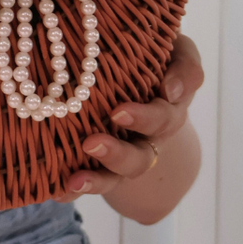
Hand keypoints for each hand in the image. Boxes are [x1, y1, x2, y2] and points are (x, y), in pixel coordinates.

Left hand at [57, 33, 204, 200]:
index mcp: (168, 110)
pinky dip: (74, 189)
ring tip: (75, 180)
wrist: (145, 72)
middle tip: (91, 144)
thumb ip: (185, 66)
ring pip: (117, 176)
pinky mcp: (102, 161)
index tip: (118, 112)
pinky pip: (91, 179)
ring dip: (97, 180)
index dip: (143, 118)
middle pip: (140, 157)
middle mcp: (149, 137)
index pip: (162, 118)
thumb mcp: (179, 52)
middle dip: (117, 154)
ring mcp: (125, 152)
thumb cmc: (159, 55)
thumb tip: (170, 89)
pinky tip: (57, 190)